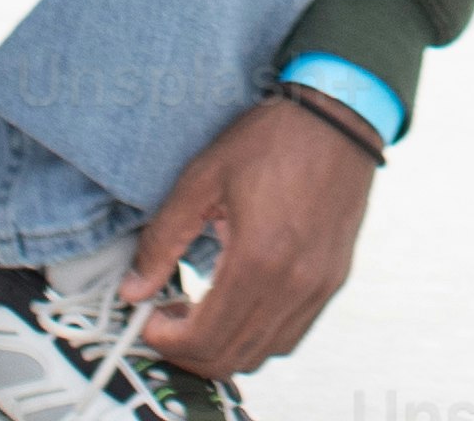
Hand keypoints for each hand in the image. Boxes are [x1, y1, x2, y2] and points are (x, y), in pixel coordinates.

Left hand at [128, 91, 375, 371]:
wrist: (340, 116)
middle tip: (167, 322)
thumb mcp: (203, 178)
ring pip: (263, 355)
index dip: (166, 340)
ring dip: (224, 348)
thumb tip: (134, 289)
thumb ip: (164, 239)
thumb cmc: (272, 138)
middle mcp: (293, 284)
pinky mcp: (333, 280)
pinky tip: (238, 306)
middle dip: (188, 352)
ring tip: (200, 313)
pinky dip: (258, 337)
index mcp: (258, 259)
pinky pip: (291, 335)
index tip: (148, 320)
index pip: (204, 338)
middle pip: (231, 357)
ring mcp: (319, 287)